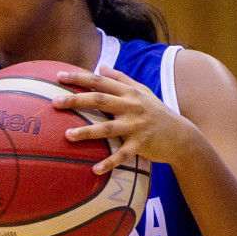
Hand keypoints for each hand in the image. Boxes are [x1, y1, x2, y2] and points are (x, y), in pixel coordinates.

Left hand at [52, 66, 197, 173]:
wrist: (181, 135)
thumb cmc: (156, 112)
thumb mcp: (141, 91)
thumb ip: (120, 79)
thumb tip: (100, 66)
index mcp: (129, 93)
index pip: (101, 82)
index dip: (80, 78)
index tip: (59, 76)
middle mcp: (131, 107)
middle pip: (100, 101)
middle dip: (76, 100)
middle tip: (55, 103)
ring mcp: (136, 126)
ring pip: (107, 128)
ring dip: (87, 132)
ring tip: (67, 136)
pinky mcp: (140, 145)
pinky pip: (122, 155)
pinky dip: (109, 162)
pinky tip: (94, 169)